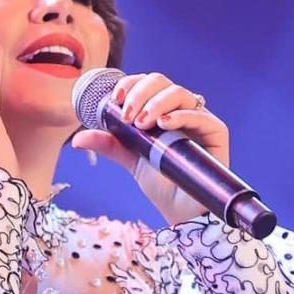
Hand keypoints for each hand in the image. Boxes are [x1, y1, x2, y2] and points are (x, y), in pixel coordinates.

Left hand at [71, 72, 229, 225]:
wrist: (180, 211)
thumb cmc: (160, 181)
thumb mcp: (129, 158)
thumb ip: (108, 144)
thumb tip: (77, 139)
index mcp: (161, 109)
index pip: (146, 83)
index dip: (131, 84)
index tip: (114, 99)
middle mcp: (181, 109)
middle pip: (162, 82)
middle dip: (140, 93)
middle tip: (127, 116)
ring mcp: (199, 119)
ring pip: (179, 93)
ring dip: (156, 103)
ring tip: (141, 123)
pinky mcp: (216, 132)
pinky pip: (200, 115)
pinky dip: (180, 115)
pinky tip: (164, 124)